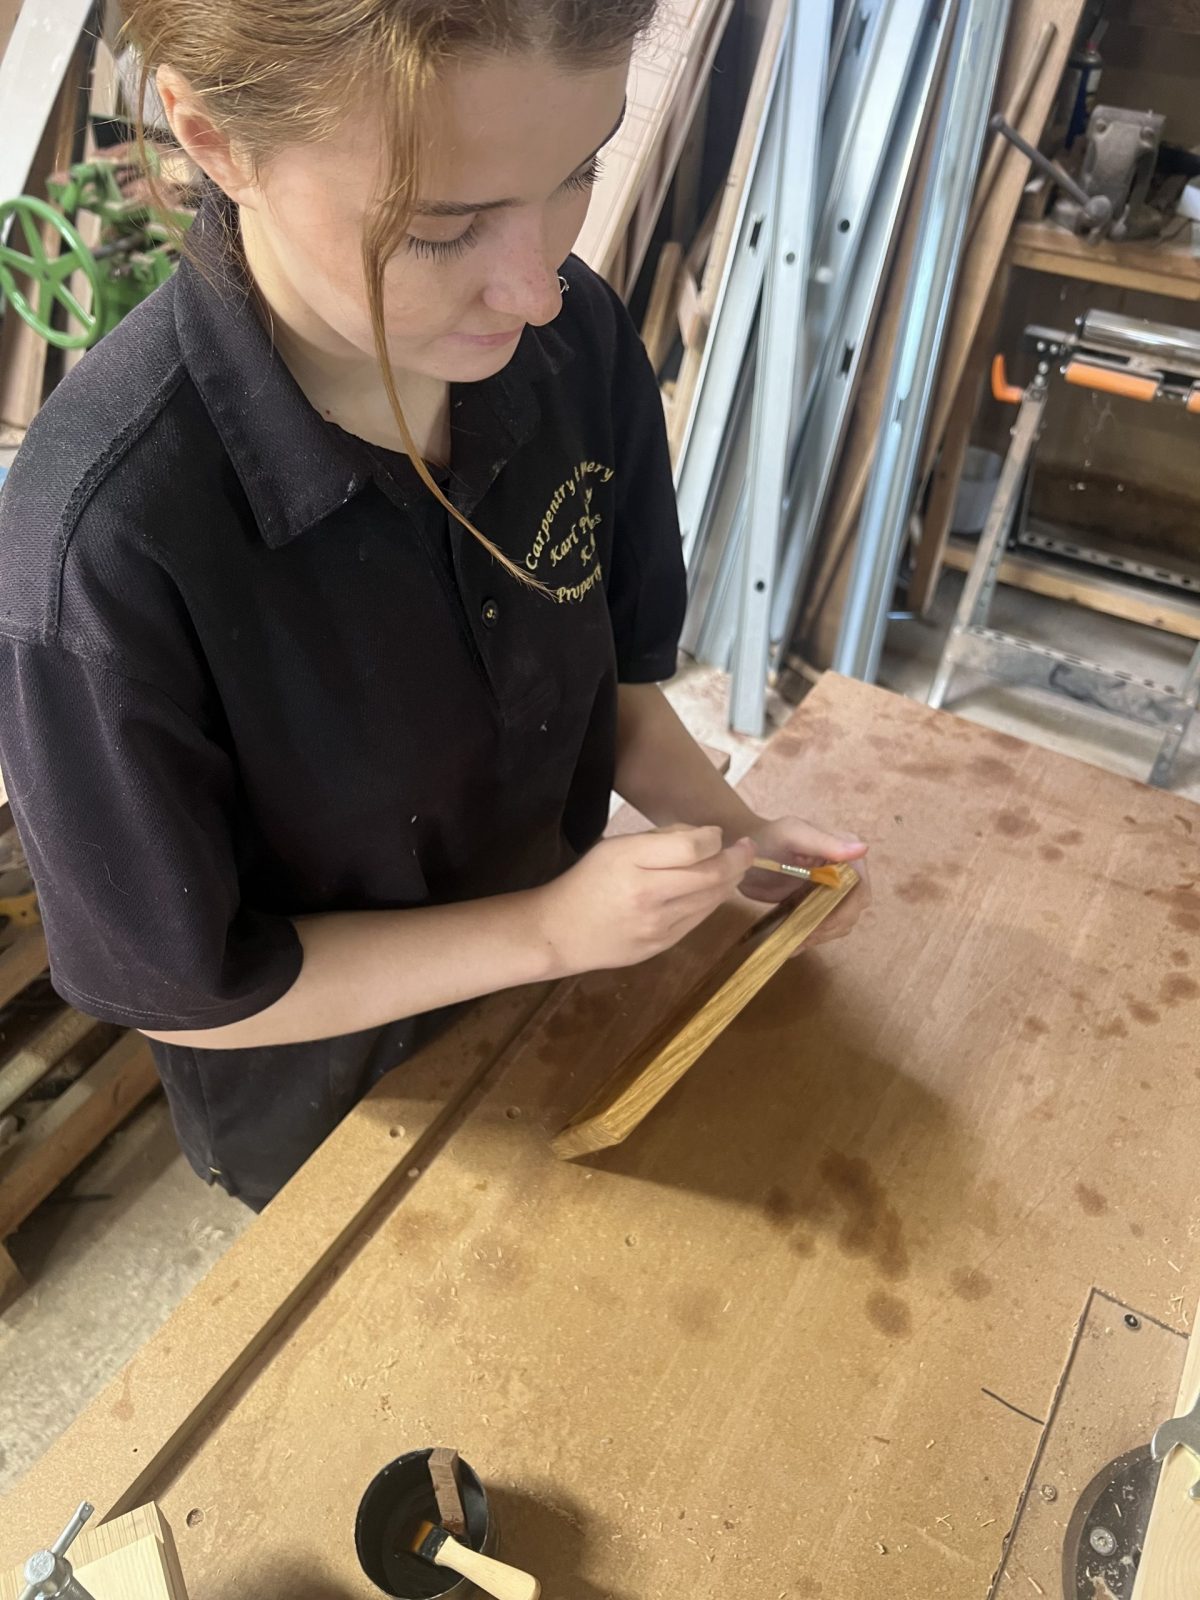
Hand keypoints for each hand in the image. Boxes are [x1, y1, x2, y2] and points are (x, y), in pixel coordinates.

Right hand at [534, 826, 754, 975]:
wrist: (560, 932)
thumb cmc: (588, 881)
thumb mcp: (616, 847)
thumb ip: (661, 839)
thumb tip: (706, 837)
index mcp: (632, 862)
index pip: (693, 847)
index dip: (714, 838)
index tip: (717, 833)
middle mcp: (647, 895)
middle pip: (711, 875)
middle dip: (738, 859)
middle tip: (747, 849)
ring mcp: (657, 925)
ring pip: (711, 899)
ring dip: (729, 881)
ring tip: (734, 867)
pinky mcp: (661, 945)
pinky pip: (698, 919)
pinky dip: (711, 901)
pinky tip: (711, 890)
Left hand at [742, 816, 869, 945]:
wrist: (740, 855)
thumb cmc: (765, 838)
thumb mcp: (792, 834)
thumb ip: (824, 842)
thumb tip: (864, 848)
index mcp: (846, 851)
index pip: (859, 885)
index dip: (845, 907)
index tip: (822, 921)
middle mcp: (846, 871)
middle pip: (854, 906)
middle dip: (833, 923)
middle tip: (805, 934)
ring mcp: (833, 890)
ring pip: (843, 920)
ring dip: (823, 933)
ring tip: (796, 940)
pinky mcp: (817, 905)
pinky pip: (826, 926)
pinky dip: (813, 936)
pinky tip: (794, 944)